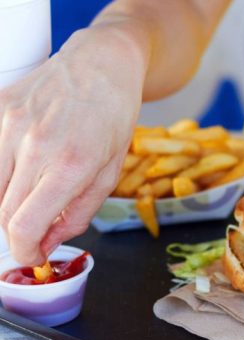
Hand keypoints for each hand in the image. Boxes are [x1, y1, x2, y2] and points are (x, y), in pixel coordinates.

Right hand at [0, 29, 146, 263]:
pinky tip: (23, 169)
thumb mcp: (110, 171)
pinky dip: (1, 174)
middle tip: (36, 231)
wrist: (102, 63)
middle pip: (2, 213)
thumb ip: (80, 211)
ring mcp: (10, 124)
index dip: (24, 250)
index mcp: (71, 164)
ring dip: (7, 204)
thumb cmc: (113, 116)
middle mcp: (35, 145)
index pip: (24, 225)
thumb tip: (51, 239)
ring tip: (33, 197)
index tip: (32, 255)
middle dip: (19, 231)